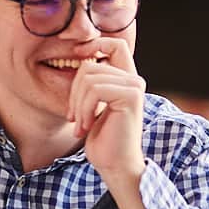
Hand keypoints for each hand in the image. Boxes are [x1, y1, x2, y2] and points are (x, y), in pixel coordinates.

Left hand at [68, 36, 145, 186]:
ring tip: (81, 124)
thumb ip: (92, 83)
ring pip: (89, 78)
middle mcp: (134, 80)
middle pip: (90, 65)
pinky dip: (84, 110)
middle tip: (74, 117)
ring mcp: (134, 87)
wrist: (115, 165)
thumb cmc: (103, 139)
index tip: (76, 60)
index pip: (114, 44)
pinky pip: (95, 90)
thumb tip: (81, 58)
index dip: (94, 45)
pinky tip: (86, 127)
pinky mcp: (131, 97)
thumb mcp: (93, 105)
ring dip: (77, 105)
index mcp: (126, 79)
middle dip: (74, 92)